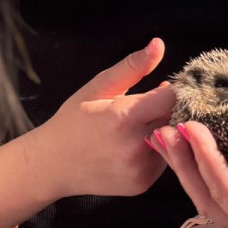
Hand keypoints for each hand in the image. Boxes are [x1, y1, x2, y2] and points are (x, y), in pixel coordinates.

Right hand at [26, 38, 173, 199]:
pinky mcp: (143, 183)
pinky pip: (164, 160)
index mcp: (124, 117)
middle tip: (154, 106)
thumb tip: (159, 44)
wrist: (51, 165)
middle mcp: (135, 146)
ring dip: (166, 130)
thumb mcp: (98, 87)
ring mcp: (140, 168)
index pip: (172, 97)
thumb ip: (132, 66)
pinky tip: (137, 145)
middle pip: (176, 119)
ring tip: (140, 126)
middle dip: (171, 109)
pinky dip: (158, 149)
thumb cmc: (74, 120)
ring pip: (173, 140)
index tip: (167, 86)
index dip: (174, 89)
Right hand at [147, 89, 227, 227]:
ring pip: (209, 195)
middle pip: (207, 189)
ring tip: (170, 131)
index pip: (225, 176)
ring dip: (185, 163)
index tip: (183, 121)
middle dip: (181, 160)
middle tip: (161, 129)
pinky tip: (197, 136)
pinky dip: (207, 164)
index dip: (199, 153)